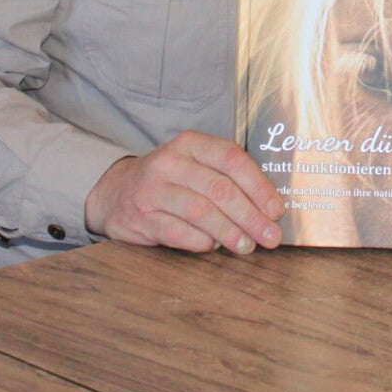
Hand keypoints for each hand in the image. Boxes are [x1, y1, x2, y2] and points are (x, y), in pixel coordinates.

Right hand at [84, 131, 284, 253]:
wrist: (114, 192)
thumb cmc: (169, 181)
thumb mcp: (194, 165)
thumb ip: (227, 178)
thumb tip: (269, 208)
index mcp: (190, 144)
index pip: (231, 159)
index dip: (258, 186)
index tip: (277, 210)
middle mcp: (169, 162)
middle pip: (219, 189)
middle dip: (250, 216)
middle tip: (271, 236)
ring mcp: (151, 190)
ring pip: (200, 211)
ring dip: (229, 232)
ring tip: (247, 246)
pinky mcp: (140, 218)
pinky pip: (178, 232)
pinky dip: (201, 242)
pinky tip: (214, 247)